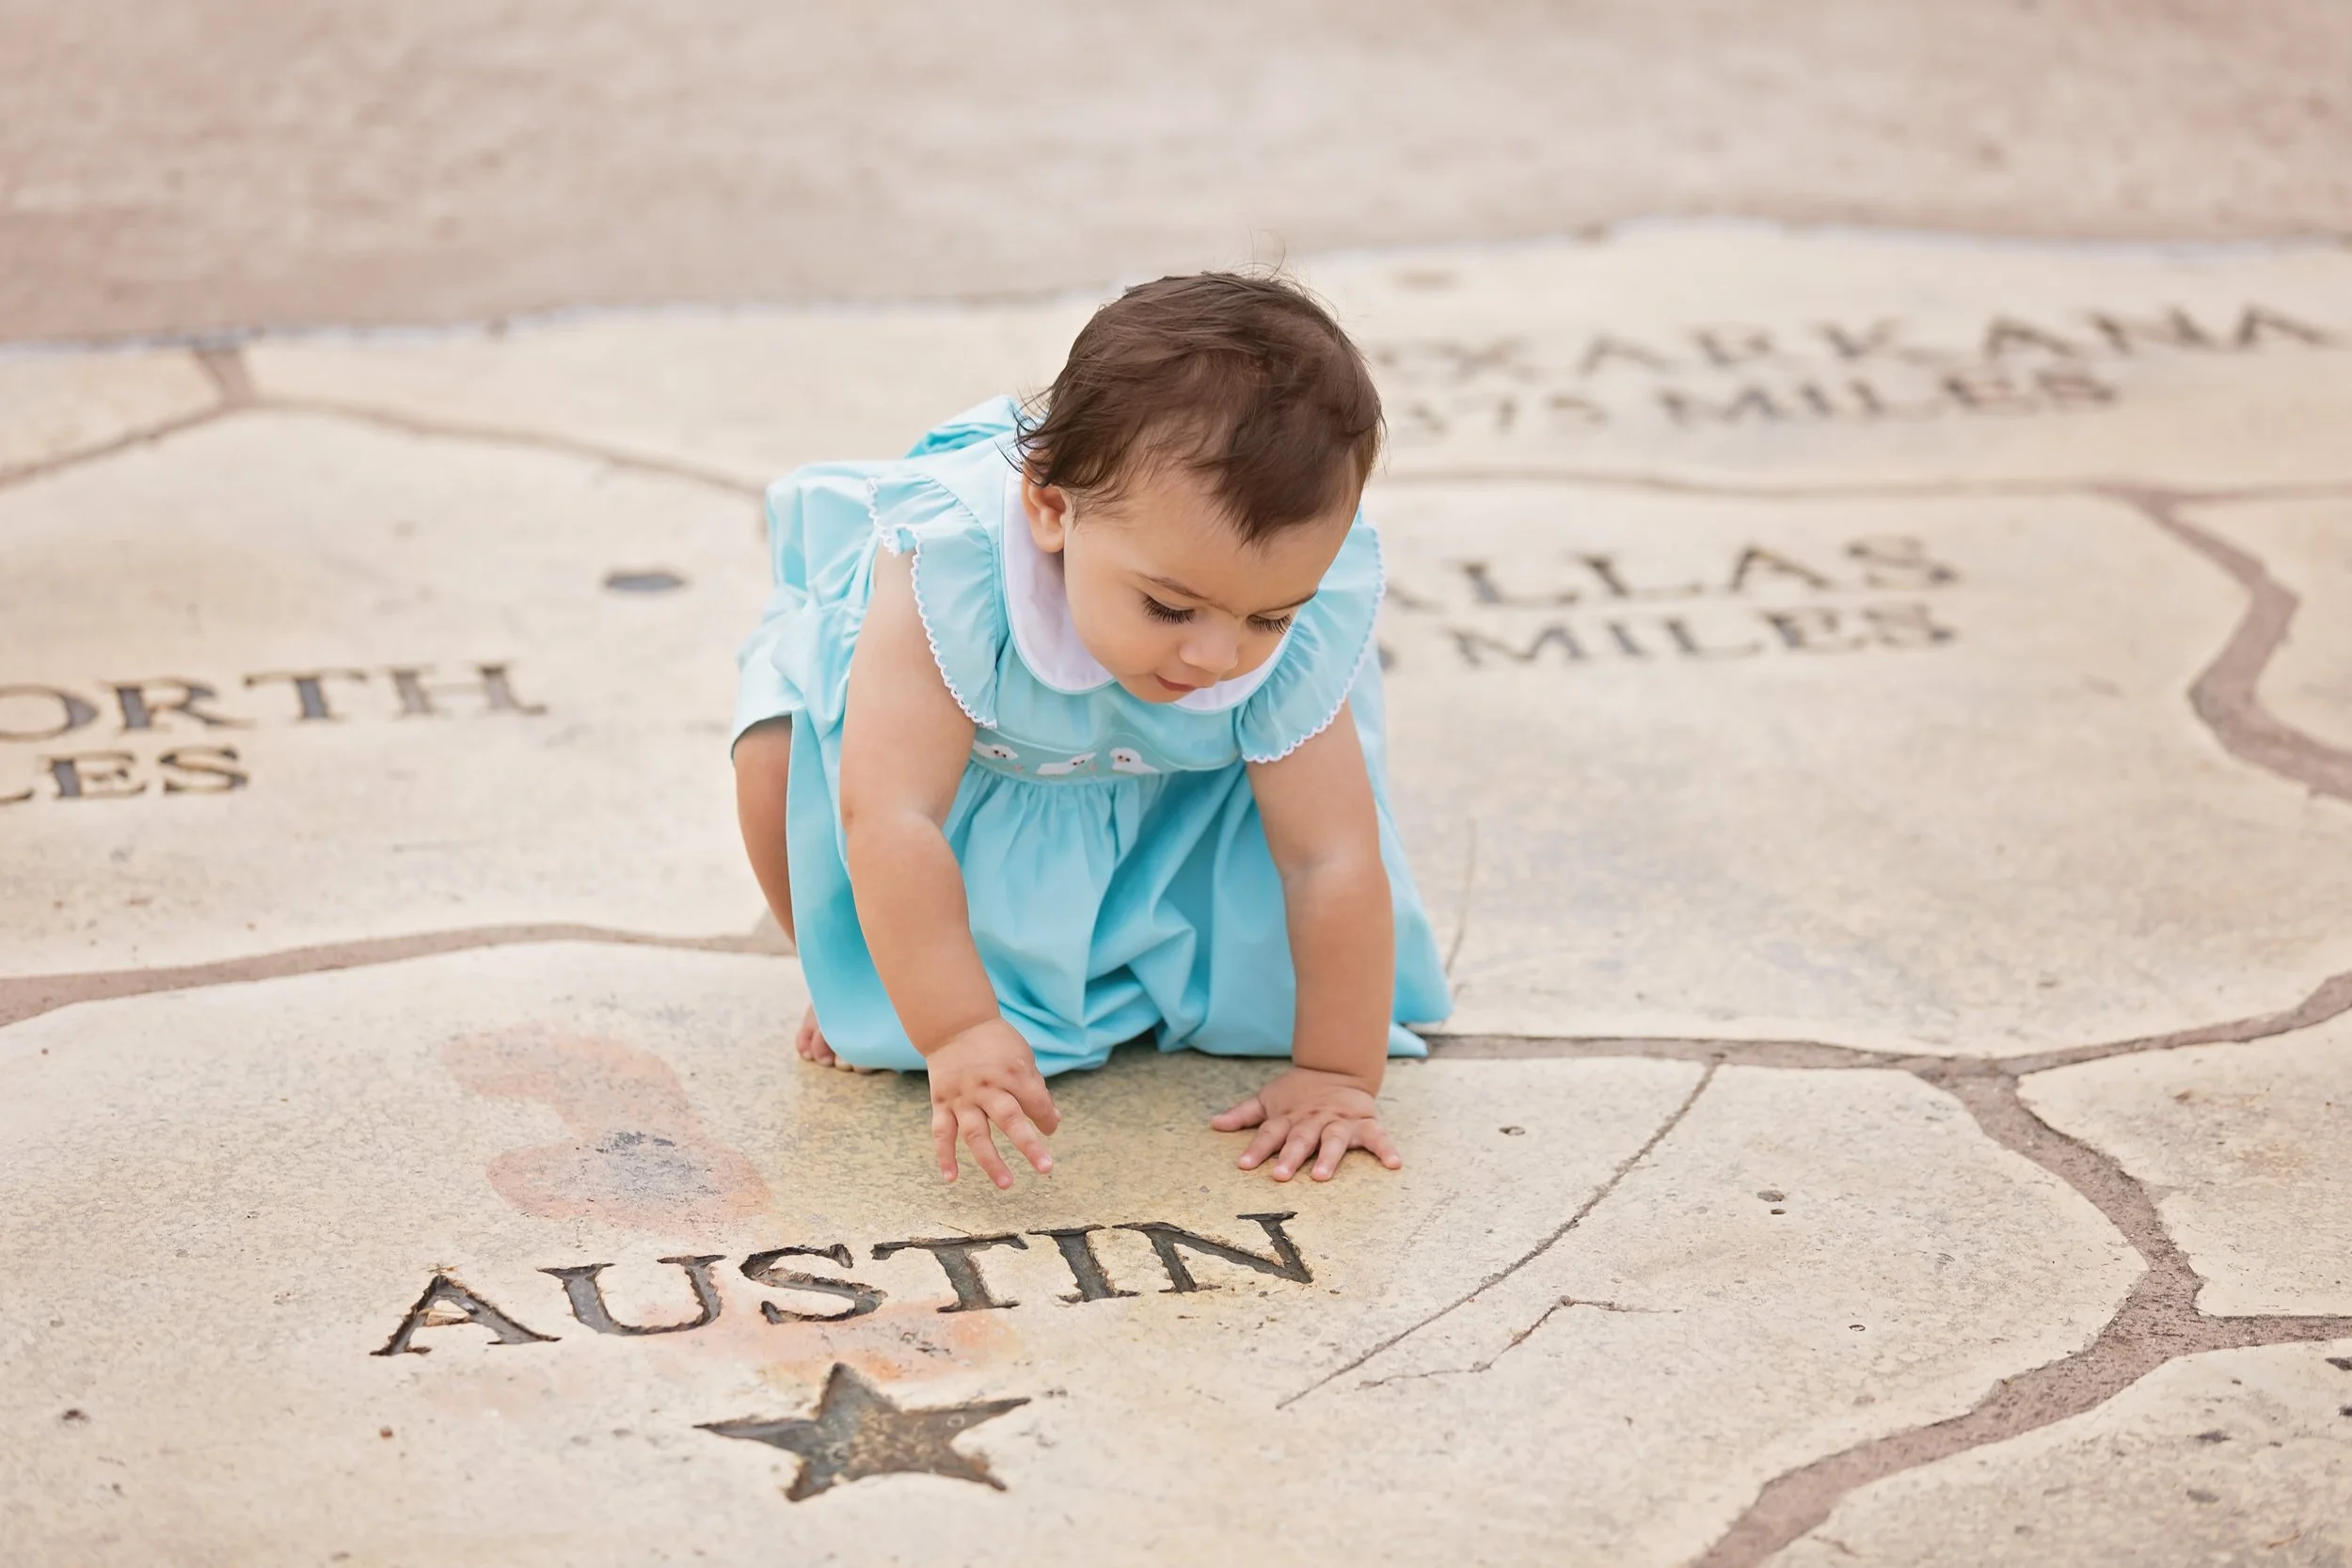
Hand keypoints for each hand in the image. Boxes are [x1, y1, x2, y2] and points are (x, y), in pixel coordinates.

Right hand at [926, 1018, 1058, 1188]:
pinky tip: (952, 1178)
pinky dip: (944, 1156)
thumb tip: (1052, 1120)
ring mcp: (962, 1098)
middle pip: (1009, 1119)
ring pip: (976, 1133)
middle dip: (1029, 1145)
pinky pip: (942, 1133)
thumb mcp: (1022, 1057)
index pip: (1035, 1101)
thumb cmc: (996, 1044)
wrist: (954, 1025)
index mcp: (1012, 1072)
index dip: (1047, 1118)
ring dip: (991, 1161)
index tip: (1051, 1129)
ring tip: (1006, 1184)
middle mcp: (986, 1087)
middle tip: (1046, 1168)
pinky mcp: (941, 1103)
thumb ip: (1036, 1088)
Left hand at [1211, 1066, 1401, 1181]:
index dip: (1256, 1148)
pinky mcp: (1364, 1123)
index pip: (1269, 1133)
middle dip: (1290, 1156)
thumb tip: (1214, 1123)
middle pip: (1300, 1139)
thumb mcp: (1269, 1099)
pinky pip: (1378, 1137)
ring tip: (1321, 1176)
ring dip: (1328, 1157)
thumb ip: (1243, 1114)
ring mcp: (1339, 1122)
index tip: (1244, 1164)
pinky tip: (1393, 1164)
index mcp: (1289, 1117)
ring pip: (1333, 1140)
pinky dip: (1386, 1149)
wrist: (1337, 1067)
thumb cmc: (1298, 1092)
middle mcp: (1313, 1120)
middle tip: (1280, 1175)